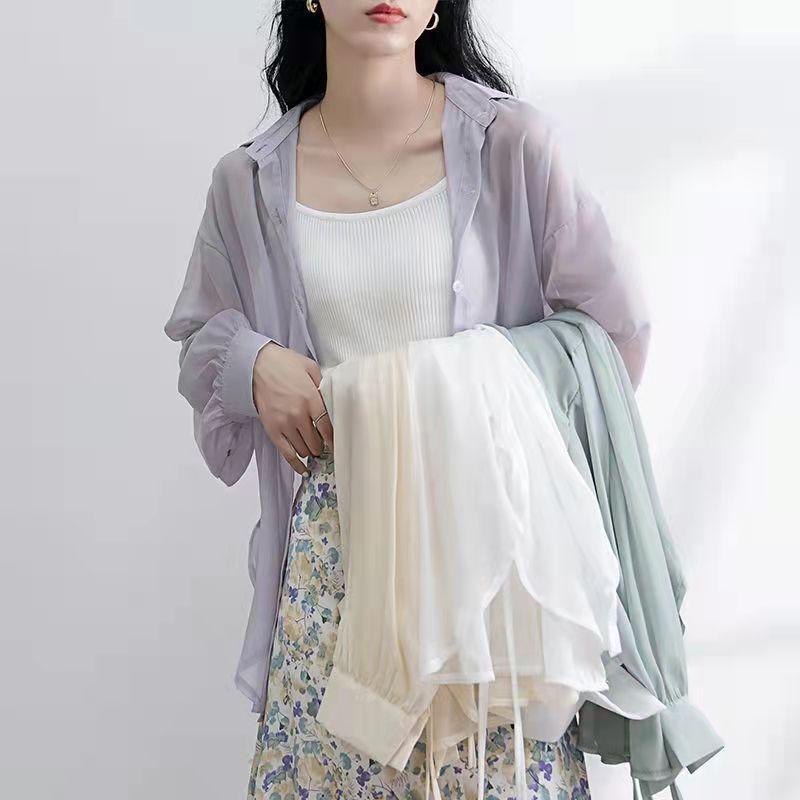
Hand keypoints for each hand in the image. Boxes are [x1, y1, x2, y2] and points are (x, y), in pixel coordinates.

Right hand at [252, 342, 333, 475]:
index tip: (338, 445)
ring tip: (314, 450)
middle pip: (316, 442)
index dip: (334, 440)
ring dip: (310, 451)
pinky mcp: (272, 430)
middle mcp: (298, 415)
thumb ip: (323, 385)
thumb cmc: (285, 364)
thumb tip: (333, 400)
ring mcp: (284, 424)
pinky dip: (296, 464)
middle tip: (324, 445)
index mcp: (311, 399)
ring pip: (303, 449)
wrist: (256, 365)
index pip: (327, 427)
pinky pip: (286, 454)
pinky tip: (304, 470)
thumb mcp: (310, 368)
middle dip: (322, 446)